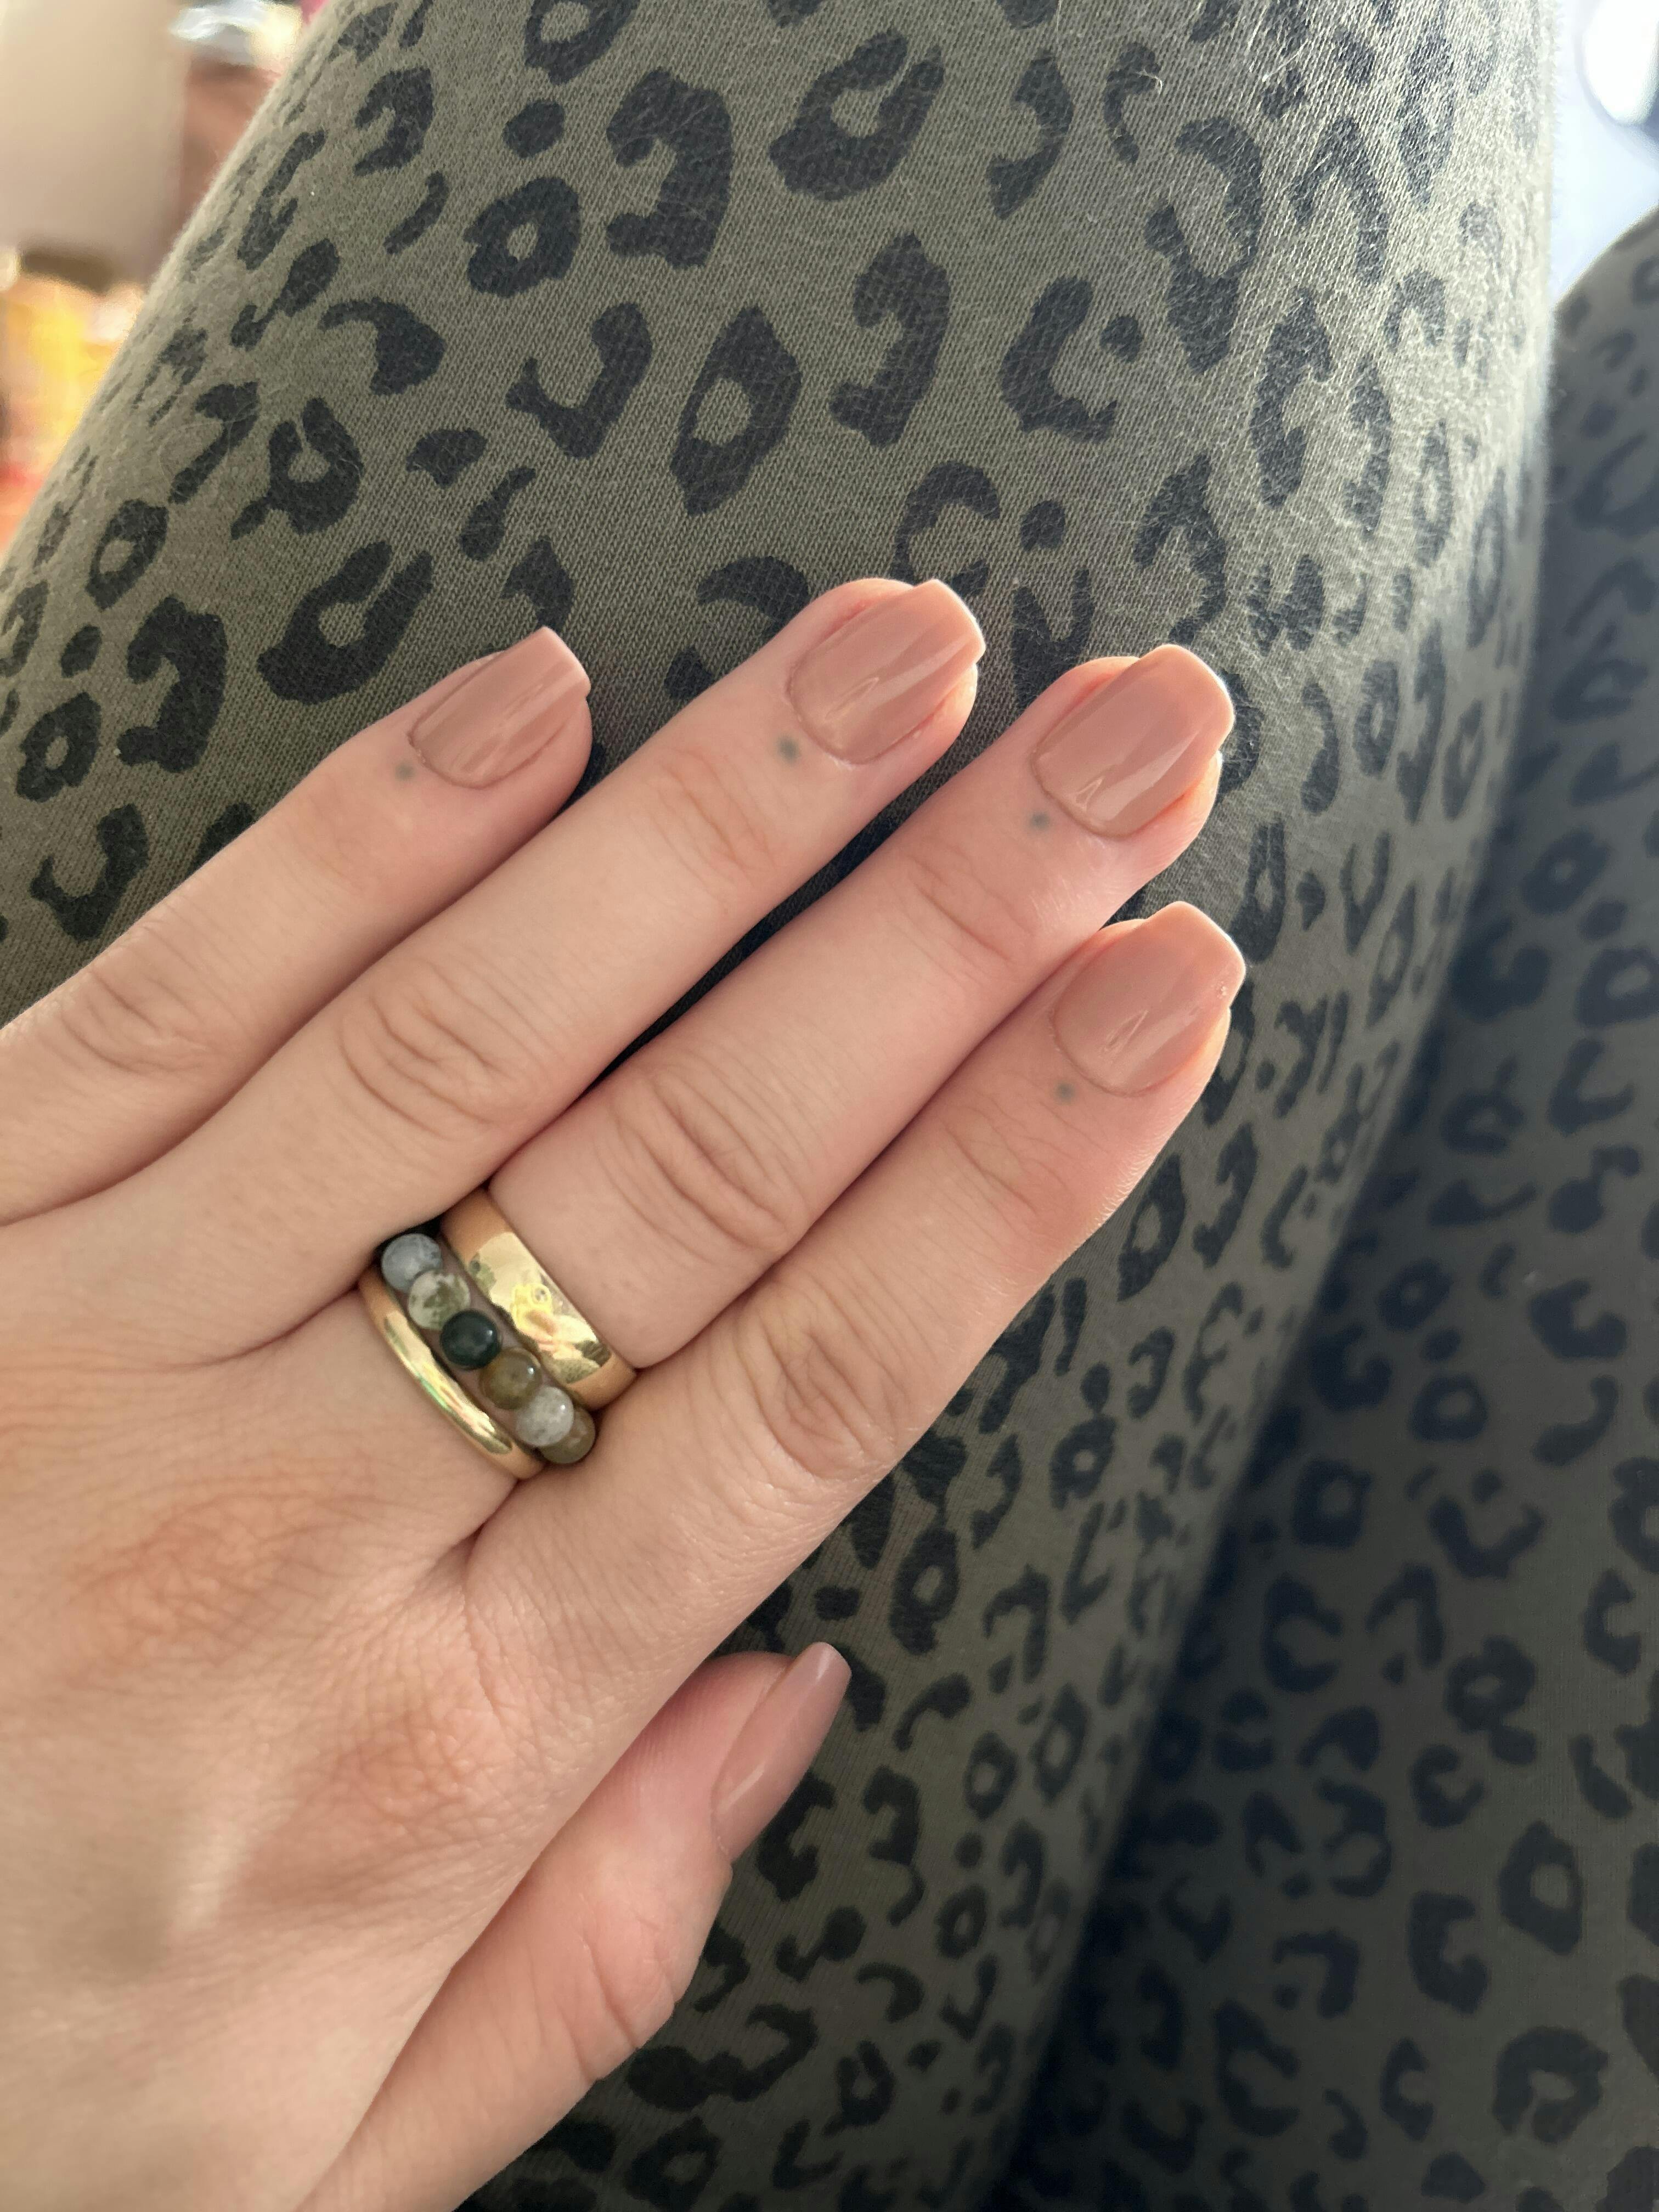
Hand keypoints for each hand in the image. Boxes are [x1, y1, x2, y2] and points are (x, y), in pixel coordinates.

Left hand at [0, 579, 1239, 2211]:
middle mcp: (312, 1517)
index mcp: (466, 1733)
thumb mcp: (362, 2119)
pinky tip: (537, 698)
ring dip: (708, 825)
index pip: (820, 1387)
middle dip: (943, 928)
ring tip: (900, 649)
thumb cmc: (50, 2086)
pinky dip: (363, 841)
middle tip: (1122, 736)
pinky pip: (180, 1003)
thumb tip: (793, 1678)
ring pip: (462, 1038)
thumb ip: (609, 1921)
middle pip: (697, 1166)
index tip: (1170, 981)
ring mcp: (110, 1347)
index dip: (1018, 1167)